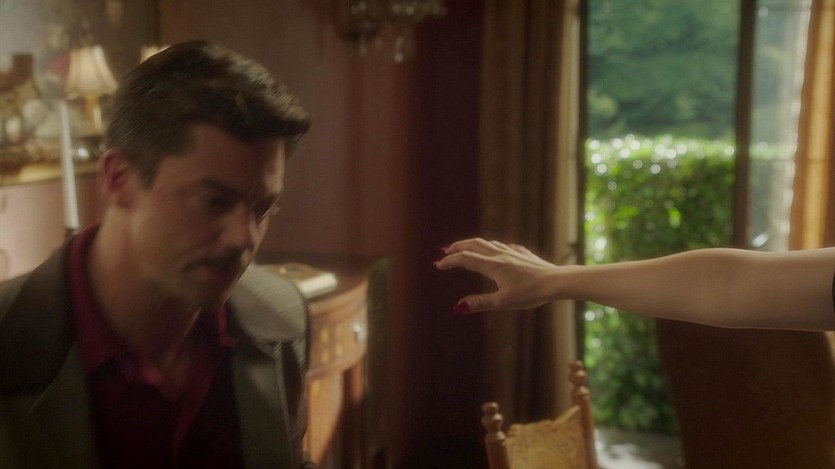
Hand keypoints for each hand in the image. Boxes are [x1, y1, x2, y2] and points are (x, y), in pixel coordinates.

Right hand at [434, 238, 559, 312]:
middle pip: (473, 245)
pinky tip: (494, 250)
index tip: (438, 265)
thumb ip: (480, 303)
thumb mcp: (503, 302)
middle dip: (457, 247)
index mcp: (493, 266)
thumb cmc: (531, 293)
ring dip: (472, 244)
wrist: (556, 281)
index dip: (450, 261)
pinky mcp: (523, 253)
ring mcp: (512, 252)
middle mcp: (500, 255)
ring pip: (487, 242)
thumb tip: (458, 307)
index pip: (465, 259)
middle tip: (445, 251)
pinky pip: (502, 245)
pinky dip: (491, 246)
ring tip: (465, 249)